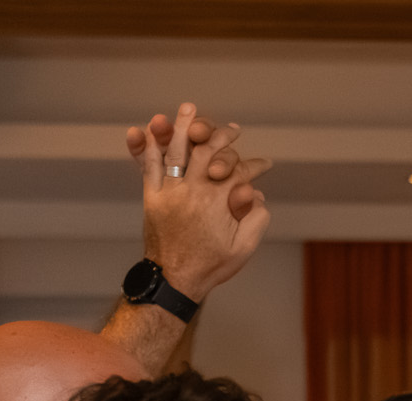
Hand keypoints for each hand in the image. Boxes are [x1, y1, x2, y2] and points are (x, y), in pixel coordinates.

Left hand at [129, 102, 273, 298]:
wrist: (175, 279)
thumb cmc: (211, 265)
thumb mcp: (243, 247)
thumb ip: (254, 219)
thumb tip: (254, 192)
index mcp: (219, 202)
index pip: (238, 171)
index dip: (252, 165)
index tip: (264, 164)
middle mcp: (195, 191)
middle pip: (206, 151)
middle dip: (219, 135)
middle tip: (232, 129)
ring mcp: (171, 191)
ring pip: (176, 151)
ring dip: (182, 127)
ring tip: (189, 109)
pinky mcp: (153, 196)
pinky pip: (149, 165)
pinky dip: (147, 145)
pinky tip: (148, 129)